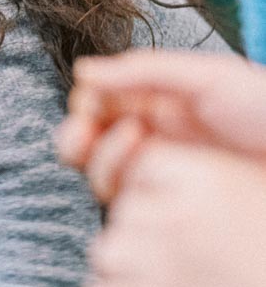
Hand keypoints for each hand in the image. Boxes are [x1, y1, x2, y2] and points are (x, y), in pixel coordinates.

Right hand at [57, 51, 265, 203]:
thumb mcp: (209, 77)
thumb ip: (144, 71)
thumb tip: (83, 71)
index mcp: (163, 106)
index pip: (103, 107)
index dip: (86, 106)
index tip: (89, 103)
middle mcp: (157, 144)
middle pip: (91, 146)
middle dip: (78, 139)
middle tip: (83, 135)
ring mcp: (163, 182)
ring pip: (104, 178)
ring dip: (104, 159)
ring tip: (136, 140)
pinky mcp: (172, 215)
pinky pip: (129, 210)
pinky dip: (124, 193)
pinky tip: (147, 177)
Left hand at [79, 140, 265, 286]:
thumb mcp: (264, 197)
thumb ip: (224, 189)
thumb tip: (189, 198)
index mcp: (208, 177)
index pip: (144, 170)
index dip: (159, 201)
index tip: (184, 227)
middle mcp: (171, 212)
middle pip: (122, 214)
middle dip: (145, 241)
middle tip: (188, 272)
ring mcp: (149, 261)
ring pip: (104, 257)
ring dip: (127, 279)